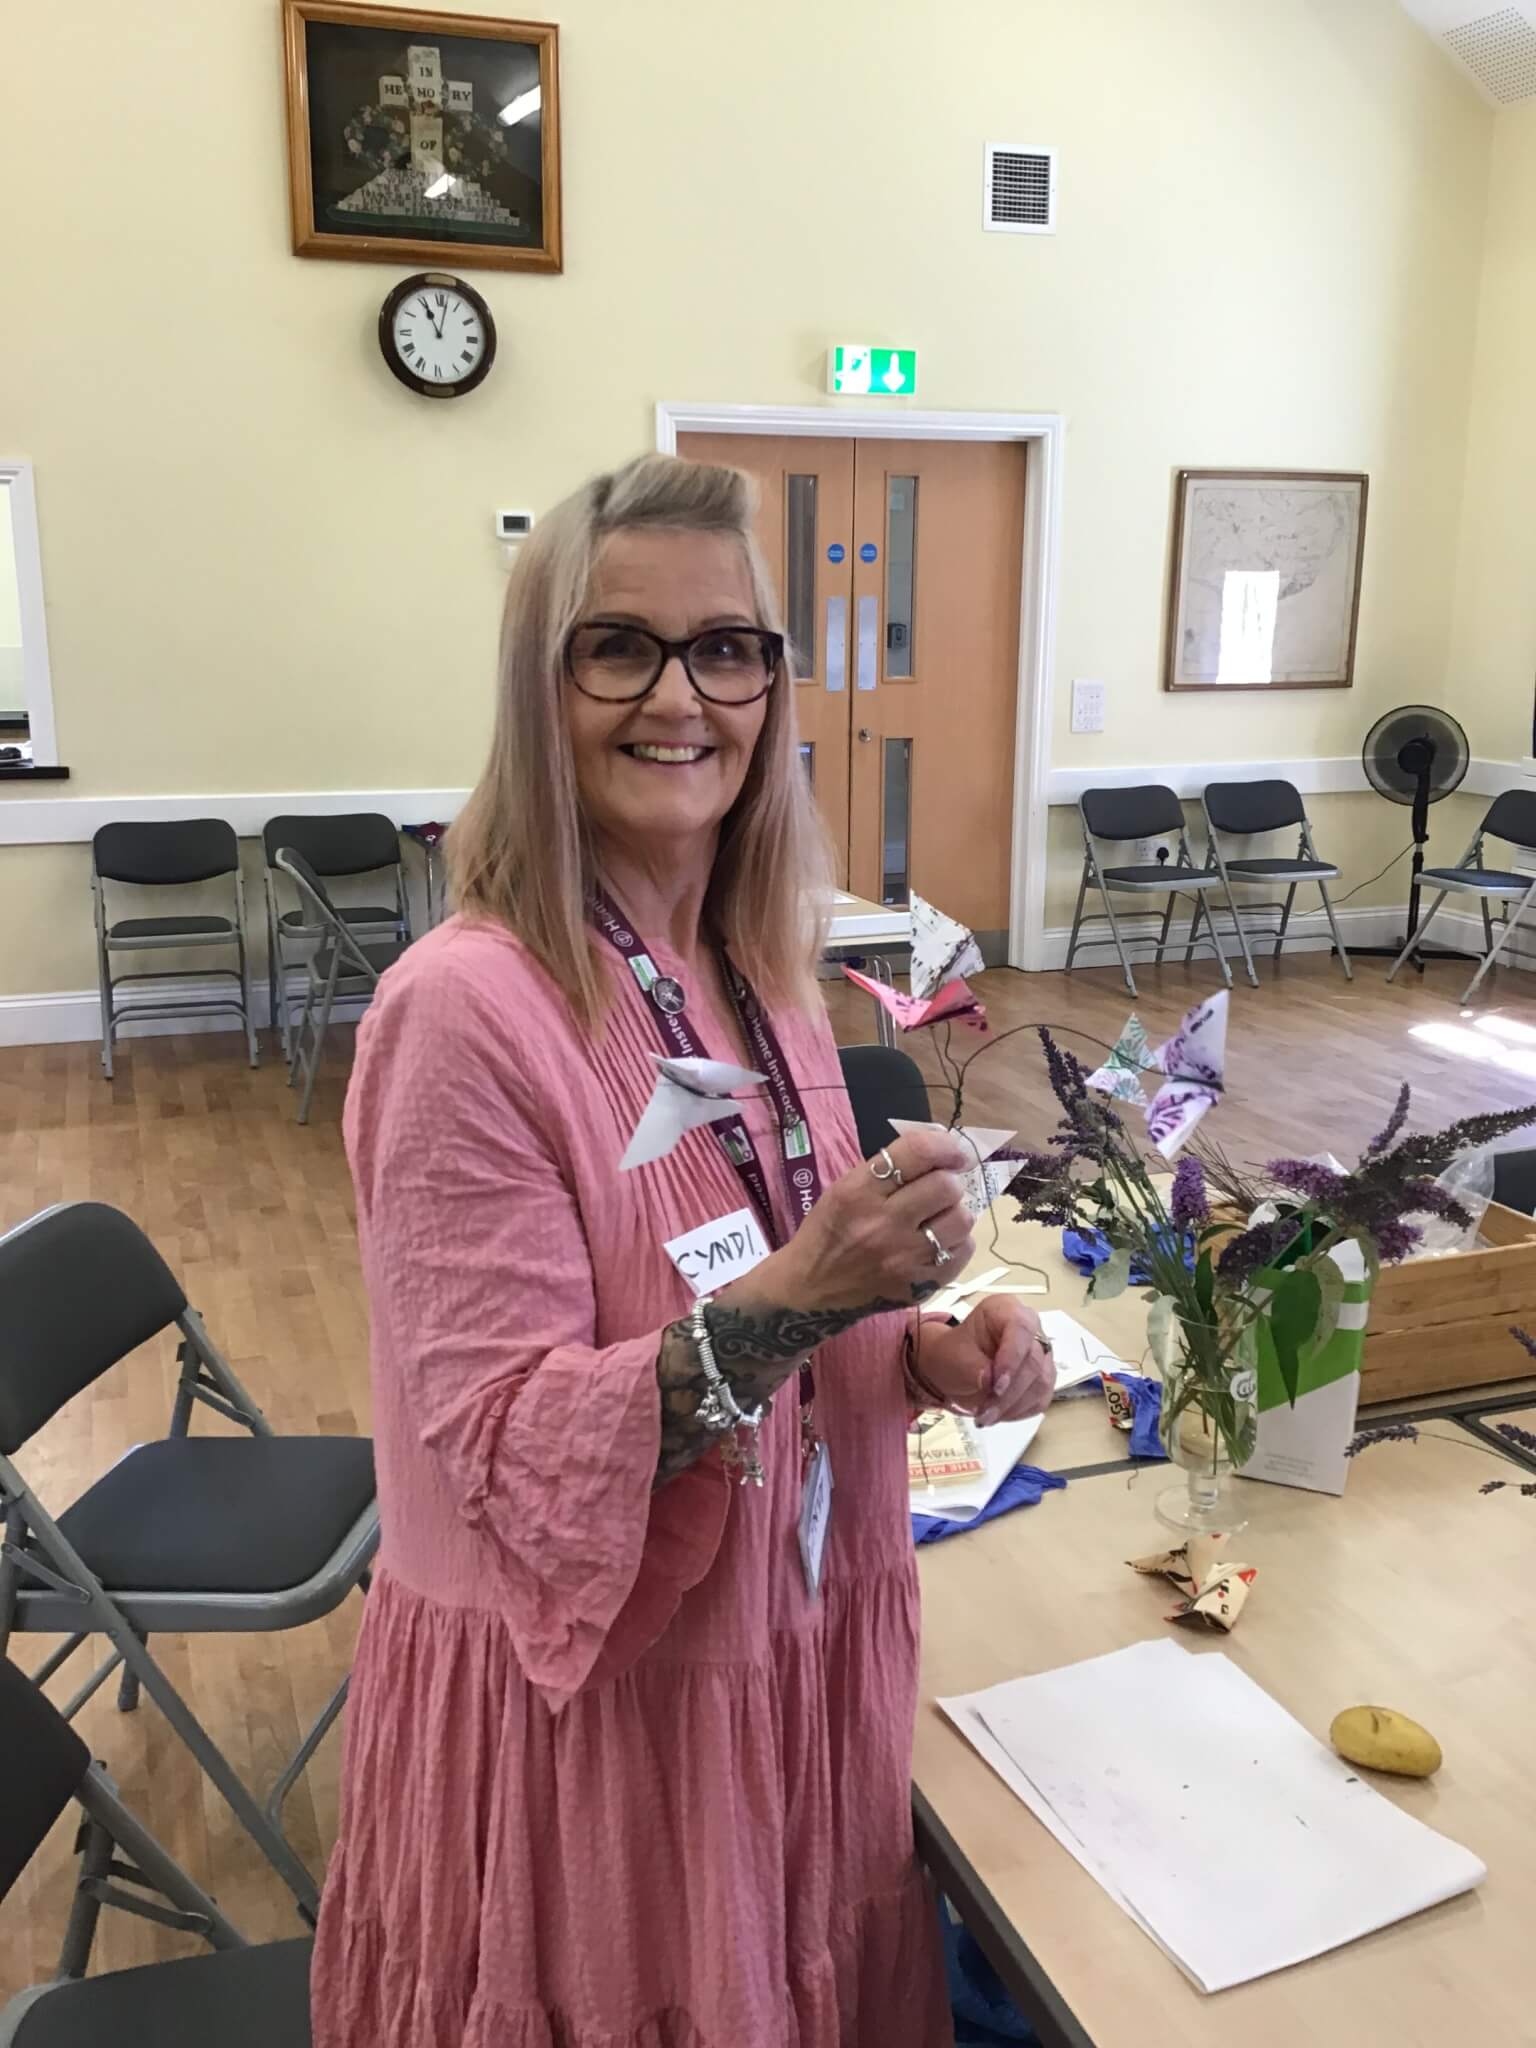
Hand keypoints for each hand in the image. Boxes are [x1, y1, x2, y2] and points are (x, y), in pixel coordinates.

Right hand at [735, 1128, 975, 1315]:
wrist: (811, 1289)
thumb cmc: (827, 1232)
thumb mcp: (843, 1188)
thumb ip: (886, 1169)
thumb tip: (940, 1153)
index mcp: (859, 1192)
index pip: (917, 1153)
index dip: (945, 1146)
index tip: (954, 1153)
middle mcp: (883, 1223)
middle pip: (946, 1186)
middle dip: (949, 1182)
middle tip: (939, 1190)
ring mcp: (904, 1258)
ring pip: (962, 1220)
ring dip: (955, 1213)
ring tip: (939, 1218)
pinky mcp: (919, 1285)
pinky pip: (962, 1253)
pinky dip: (957, 1243)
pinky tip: (939, 1243)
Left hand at [915, 1298, 1054, 1426]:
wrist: (953, 1370)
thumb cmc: (953, 1354)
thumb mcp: (952, 1356)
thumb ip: (970, 1367)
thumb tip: (989, 1380)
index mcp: (1005, 1310)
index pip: (1021, 1327)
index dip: (1012, 1357)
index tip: (996, 1385)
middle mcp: (1029, 1329)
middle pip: (1033, 1360)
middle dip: (1009, 1392)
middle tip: (986, 1410)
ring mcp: (1039, 1353)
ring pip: (1041, 1382)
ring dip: (1013, 1405)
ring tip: (987, 1416)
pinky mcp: (1042, 1377)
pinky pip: (1041, 1398)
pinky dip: (1020, 1411)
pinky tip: (999, 1413)